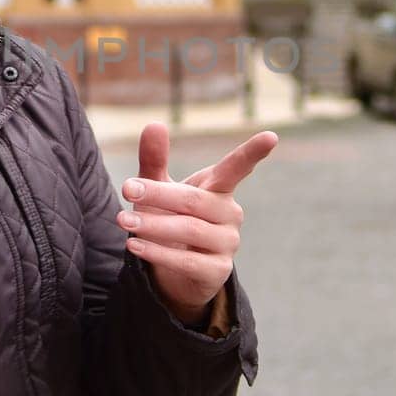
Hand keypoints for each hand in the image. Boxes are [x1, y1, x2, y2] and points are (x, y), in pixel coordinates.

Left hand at [116, 123, 278, 324]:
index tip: (271, 136)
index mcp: (219, 189)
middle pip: (195, 200)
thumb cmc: (169, 220)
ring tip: (123, 221)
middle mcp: (229, 214)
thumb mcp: (158, 190)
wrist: (172, 273)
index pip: (237, 168)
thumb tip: (154, 123)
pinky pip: (187, 261)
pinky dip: (157, 252)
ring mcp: (227, 243)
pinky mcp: (217, 271)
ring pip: (190, 230)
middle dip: (158, 194)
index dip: (253, 153)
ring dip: (153, 225)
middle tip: (126, 189)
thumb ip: (155, 160)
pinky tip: (134, 245)